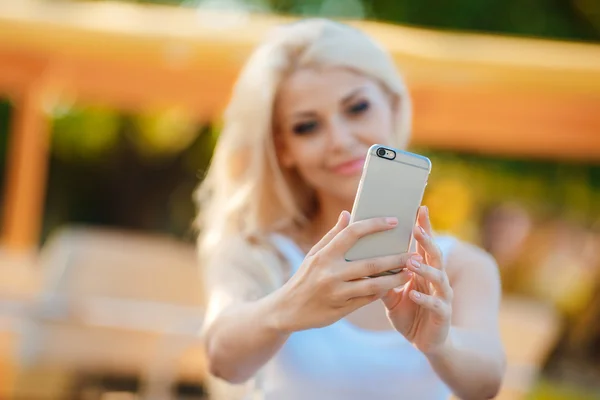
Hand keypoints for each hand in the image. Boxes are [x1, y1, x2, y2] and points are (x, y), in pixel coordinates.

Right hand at [274, 211, 412, 332]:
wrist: (287, 310)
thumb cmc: (303, 278)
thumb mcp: (313, 255)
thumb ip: (332, 236)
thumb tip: (348, 214)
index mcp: (324, 255)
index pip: (352, 234)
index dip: (374, 226)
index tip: (393, 221)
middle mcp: (331, 273)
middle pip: (370, 264)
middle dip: (394, 258)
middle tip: (413, 253)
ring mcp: (337, 293)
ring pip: (373, 285)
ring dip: (395, 278)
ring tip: (411, 271)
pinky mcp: (341, 309)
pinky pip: (367, 299)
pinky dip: (382, 292)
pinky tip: (395, 285)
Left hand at [382, 206, 452, 355]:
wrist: (426, 342)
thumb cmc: (408, 312)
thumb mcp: (390, 293)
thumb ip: (380, 275)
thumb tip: (359, 255)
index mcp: (423, 270)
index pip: (423, 245)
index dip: (424, 227)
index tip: (419, 208)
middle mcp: (436, 279)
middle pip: (434, 255)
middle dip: (427, 241)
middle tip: (416, 228)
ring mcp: (442, 296)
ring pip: (439, 277)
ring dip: (426, 268)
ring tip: (413, 260)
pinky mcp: (442, 315)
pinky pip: (435, 305)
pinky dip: (425, 299)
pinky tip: (414, 293)